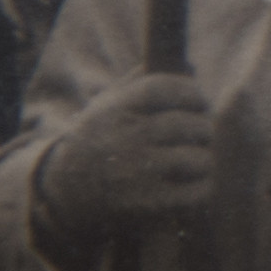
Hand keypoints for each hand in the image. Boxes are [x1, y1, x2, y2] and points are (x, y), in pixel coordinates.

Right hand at [40, 73, 214, 252]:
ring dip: (203, 159)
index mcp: (117, 109)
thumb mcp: (109, 104)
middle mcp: (126, 139)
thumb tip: (191, 66)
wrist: (68, 192)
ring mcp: (137, 173)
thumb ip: (144, 80)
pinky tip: (191, 183)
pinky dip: (201, 187)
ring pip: (198, 158)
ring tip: (195, 160)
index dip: (191, 92)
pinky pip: (197, 191)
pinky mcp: (148, 204)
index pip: (167, 88)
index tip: (198, 101)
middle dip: (203, 128)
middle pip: (191, 124)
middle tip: (200, 134)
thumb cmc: (100, 140)